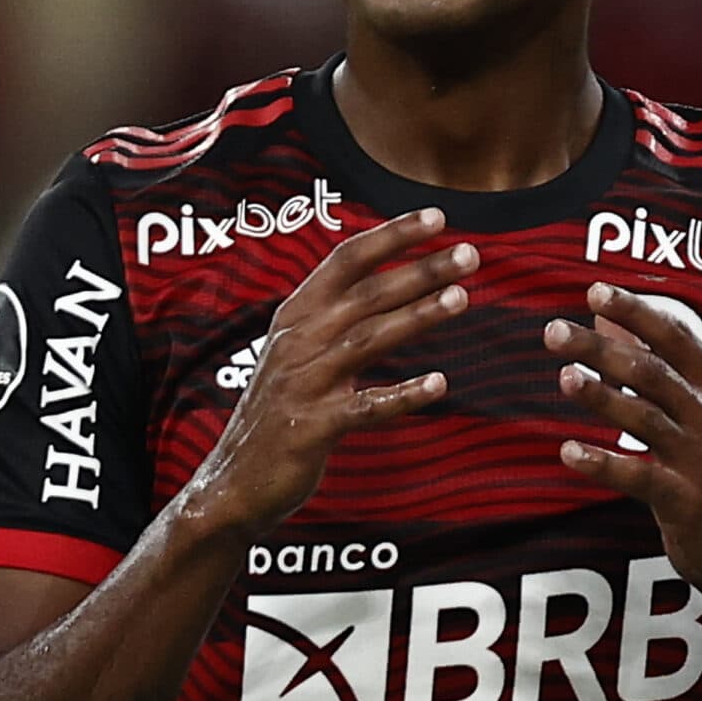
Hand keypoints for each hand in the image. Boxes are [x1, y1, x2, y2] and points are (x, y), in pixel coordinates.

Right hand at [183, 207, 472, 541]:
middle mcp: (296, 342)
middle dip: (419, 270)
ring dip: (416, 316)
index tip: (436, 218)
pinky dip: (402, 395)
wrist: (231, 482)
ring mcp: (302, 384)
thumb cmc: (277, 414)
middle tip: (470, 254)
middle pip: (364, 294)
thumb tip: (386, 287)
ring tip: (461, 298)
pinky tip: (438, 384)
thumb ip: (333, 320)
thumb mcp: (296, 354)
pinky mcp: (311, 427)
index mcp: (294, 317)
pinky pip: (364, 407)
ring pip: (366, 339)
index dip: (390, 236)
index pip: (345, 261)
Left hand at [546, 281, 701, 614]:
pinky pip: (637, 476)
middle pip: (652, 372)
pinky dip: (602, 463)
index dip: (636, 312)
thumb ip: (657, 368)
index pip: (676, 339)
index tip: (595, 291)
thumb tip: (607, 320)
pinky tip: (568, 452)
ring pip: (644, 417)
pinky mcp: (685, 501)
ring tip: (564, 378)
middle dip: (601, 348)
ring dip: (602, 396)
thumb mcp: (699, 415)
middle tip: (555, 332)